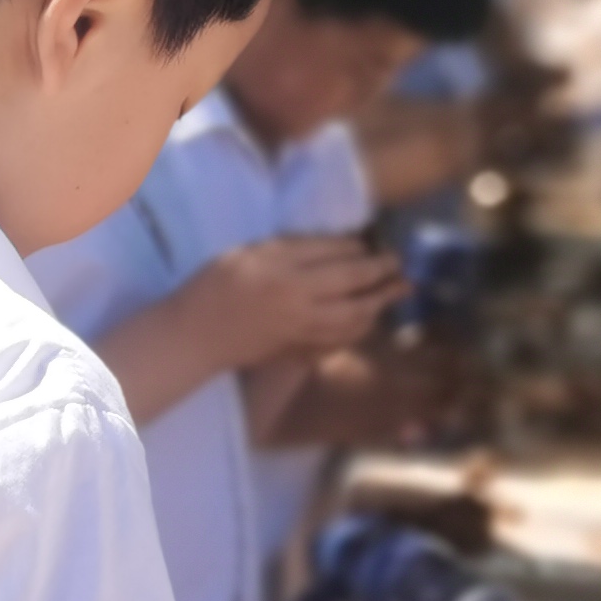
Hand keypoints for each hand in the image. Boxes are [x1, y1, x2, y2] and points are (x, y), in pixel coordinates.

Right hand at [194, 236, 401, 369]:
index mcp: (292, 278)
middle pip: (357, 294)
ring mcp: (303, 335)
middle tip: (403, 272)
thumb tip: (346, 246)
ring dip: (377, 309)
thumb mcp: (255, 252)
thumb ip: (299, 248)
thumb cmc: (218, 284)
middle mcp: (304, 308)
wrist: (197, 334)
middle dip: (384, 281)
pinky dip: (355, 334)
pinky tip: (363, 324)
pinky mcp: (298, 353)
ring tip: (392, 296)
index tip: (381, 249)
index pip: (343, 264)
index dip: (368, 256)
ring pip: (354, 324)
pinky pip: (338, 345)